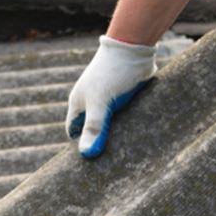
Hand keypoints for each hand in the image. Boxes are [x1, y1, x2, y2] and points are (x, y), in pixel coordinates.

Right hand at [65, 35, 155, 158]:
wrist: (134, 50)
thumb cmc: (113, 74)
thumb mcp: (101, 103)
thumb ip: (95, 127)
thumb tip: (86, 154)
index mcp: (79, 104)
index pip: (74, 132)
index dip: (80, 146)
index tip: (91, 165)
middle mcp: (92, 103)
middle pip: (93, 130)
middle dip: (100, 144)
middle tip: (112, 165)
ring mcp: (110, 101)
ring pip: (111, 125)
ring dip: (118, 137)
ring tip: (129, 156)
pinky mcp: (127, 99)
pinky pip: (126, 118)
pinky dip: (130, 127)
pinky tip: (140, 139)